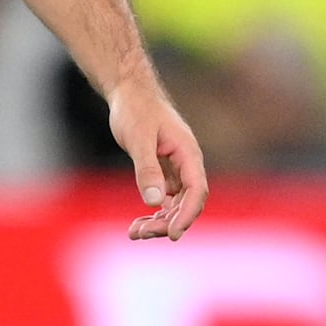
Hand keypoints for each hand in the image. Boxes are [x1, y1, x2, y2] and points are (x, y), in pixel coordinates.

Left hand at [104, 73, 209, 241]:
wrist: (128, 92)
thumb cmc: (135, 109)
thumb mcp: (138, 138)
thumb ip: (147, 169)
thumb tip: (155, 201)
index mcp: (188, 153)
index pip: (197, 190)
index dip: (187, 214)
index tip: (172, 234)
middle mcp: (187, 163)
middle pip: (186, 202)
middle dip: (167, 222)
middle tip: (141, 233)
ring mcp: (176, 169)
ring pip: (175, 204)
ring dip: (158, 221)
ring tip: (134, 233)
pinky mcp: (163, 171)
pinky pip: (165, 199)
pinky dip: (153, 212)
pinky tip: (137, 225)